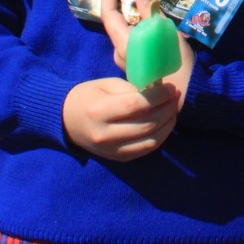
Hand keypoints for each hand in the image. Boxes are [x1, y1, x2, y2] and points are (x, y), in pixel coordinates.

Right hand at [62, 78, 178, 162]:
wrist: (68, 120)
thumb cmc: (89, 96)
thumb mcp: (107, 85)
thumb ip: (132, 89)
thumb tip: (159, 91)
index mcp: (98, 111)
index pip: (135, 105)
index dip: (158, 97)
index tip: (171, 88)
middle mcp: (104, 134)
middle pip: (146, 124)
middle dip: (167, 109)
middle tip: (176, 96)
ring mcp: (111, 150)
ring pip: (150, 141)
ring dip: (168, 124)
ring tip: (173, 109)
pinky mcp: (118, 158)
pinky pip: (146, 149)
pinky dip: (160, 136)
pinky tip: (166, 123)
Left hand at [99, 0, 193, 100]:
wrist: (184, 96)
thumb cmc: (175, 64)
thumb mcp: (164, 32)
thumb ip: (150, 12)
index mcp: (123, 42)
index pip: (108, 12)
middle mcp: (120, 51)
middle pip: (118, 20)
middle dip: (127, 1)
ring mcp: (129, 59)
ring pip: (129, 30)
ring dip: (138, 14)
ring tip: (155, 3)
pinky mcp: (140, 63)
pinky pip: (137, 38)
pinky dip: (144, 26)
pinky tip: (159, 23)